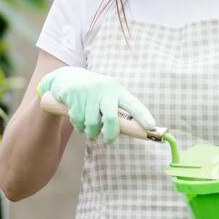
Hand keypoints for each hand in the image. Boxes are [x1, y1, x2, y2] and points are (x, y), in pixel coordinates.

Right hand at [38, 66, 156, 142]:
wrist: (66, 77)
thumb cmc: (93, 94)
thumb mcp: (107, 97)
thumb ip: (116, 112)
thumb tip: (129, 132)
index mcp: (117, 89)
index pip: (133, 104)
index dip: (143, 116)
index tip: (151, 127)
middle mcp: (104, 88)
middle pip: (111, 119)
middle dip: (110, 134)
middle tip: (108, 142)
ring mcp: (87, 91)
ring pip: (92, 124)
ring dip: (91, 132)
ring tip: (90, 131)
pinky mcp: (73, 94)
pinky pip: (77, 120)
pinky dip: (79, 126)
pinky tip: (79, 122)